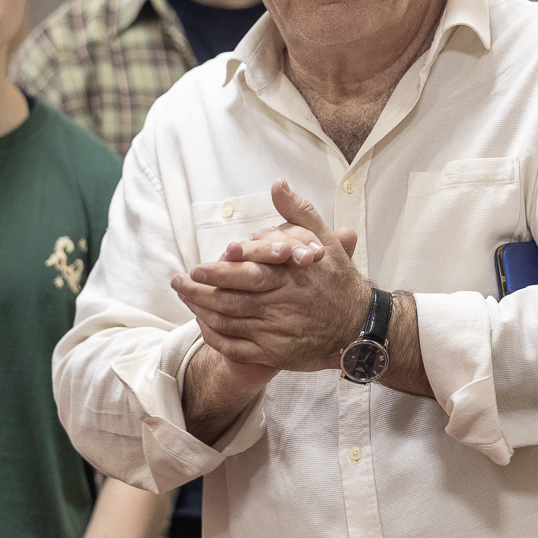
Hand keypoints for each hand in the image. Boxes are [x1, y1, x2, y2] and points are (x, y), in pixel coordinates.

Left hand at [172, 179, 368, 372]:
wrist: (359, 328)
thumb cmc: (339, 282)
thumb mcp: (324, 242)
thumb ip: (298, 213)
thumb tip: (277, 183)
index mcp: (291, 277)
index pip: (251, 273)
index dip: (222, 272)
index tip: (198, 268)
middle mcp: (283, 305)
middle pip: (233, 299)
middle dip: (201, 291)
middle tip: (177, 282)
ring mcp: (277, 332)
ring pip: (231, 323)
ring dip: (202, 311)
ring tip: (183, 298)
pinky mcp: (274, 354)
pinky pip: (237, 348)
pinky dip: (216, 337)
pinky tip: (202, 325)